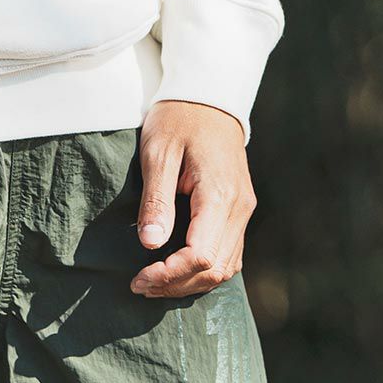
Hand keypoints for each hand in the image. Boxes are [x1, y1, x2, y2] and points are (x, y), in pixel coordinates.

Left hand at [129, 98, 255, 298]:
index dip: (170, 275)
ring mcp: (243, 209)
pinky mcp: (239, 208)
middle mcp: (239, 208)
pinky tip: (178, 267)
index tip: (139, 278)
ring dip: (192, 281)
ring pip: (226, 266)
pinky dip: (205, 268)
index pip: (200, 256)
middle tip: (140, 286)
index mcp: (219, 194)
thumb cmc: (178, 118)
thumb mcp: (159, 152)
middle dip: (177, 285)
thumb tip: (150, 245)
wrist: (207, 96)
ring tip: (155, 282)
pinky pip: (228, 252)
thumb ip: (157, 199)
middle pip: (215, 269)